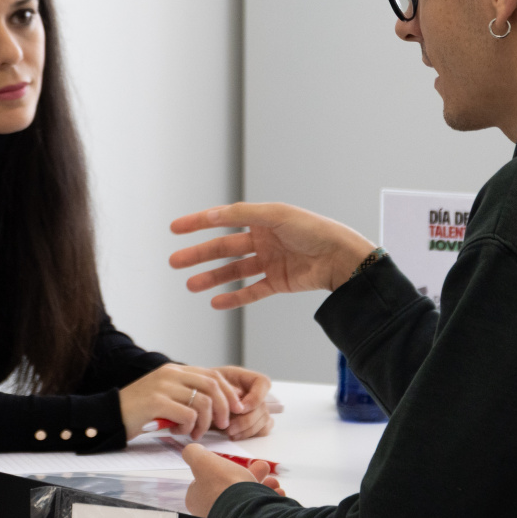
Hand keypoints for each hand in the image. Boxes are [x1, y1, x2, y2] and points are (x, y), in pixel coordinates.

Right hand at [120, 363, 241, 439]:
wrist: (110, 415)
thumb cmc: (139, 410)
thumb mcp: (165, 395)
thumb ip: (185, 394)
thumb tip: (216, 406)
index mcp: (174, 370)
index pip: (212, 374)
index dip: (228, 392)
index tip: (236, 409)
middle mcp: (170, 374)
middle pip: (212, 385)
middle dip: (223, 407)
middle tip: (223, 425)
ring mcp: (163, 386)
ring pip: (202, 402)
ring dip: (205, 422)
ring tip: (196, 433)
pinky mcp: (156, 402)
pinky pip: (187, 415)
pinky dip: (189, 427)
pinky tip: (179, 432)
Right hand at [169, 202, 374, 310]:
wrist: (342, 258)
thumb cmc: (314, 230)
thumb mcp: (276, 215)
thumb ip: (242, 215)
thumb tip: (212, 215)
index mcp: (262, 219)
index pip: (223, 220)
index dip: (198, 223)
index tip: (175, 228)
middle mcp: (263, 239)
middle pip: (223, 248)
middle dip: (198, 255)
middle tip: (174, 262)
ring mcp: (270, 261)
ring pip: (233, 271)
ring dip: (212, 278)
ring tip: (190, 285)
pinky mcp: (278, 282)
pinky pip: (251, 290)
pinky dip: (234, 297)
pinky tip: (216, 302)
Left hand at [183, 443, 284, 517]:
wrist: (245, 511)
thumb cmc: (222, 485)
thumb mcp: (202, 461)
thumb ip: (194, 454)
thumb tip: (190, 450)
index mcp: (199, 499)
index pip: (209, 481)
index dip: (223, 469)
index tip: (236, 463)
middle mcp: (214, 512)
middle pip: (233, 488)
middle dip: (251, 476)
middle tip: (263, 468)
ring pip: (249, 499)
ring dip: (264, 487)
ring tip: (274, 483)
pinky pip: (261, 511)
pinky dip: (270, 500)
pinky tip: (277, 494)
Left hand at [204, 365, 272, 439]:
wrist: (198, 399)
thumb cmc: (204, 388)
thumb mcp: (210, 384)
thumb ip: (224, 392)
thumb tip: (238, 406)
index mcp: (246, 378)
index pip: (263, 383)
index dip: (255, 398)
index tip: (239, 408)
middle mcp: (255, 392)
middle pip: (263, 407)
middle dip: (246, 420)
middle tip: (229, 428)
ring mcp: (257, 407)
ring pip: (264, 420)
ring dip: (247, 430)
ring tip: (228, 432)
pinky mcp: (256, 421)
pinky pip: (262, 430)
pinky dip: (249, 434)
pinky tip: (234, 435)